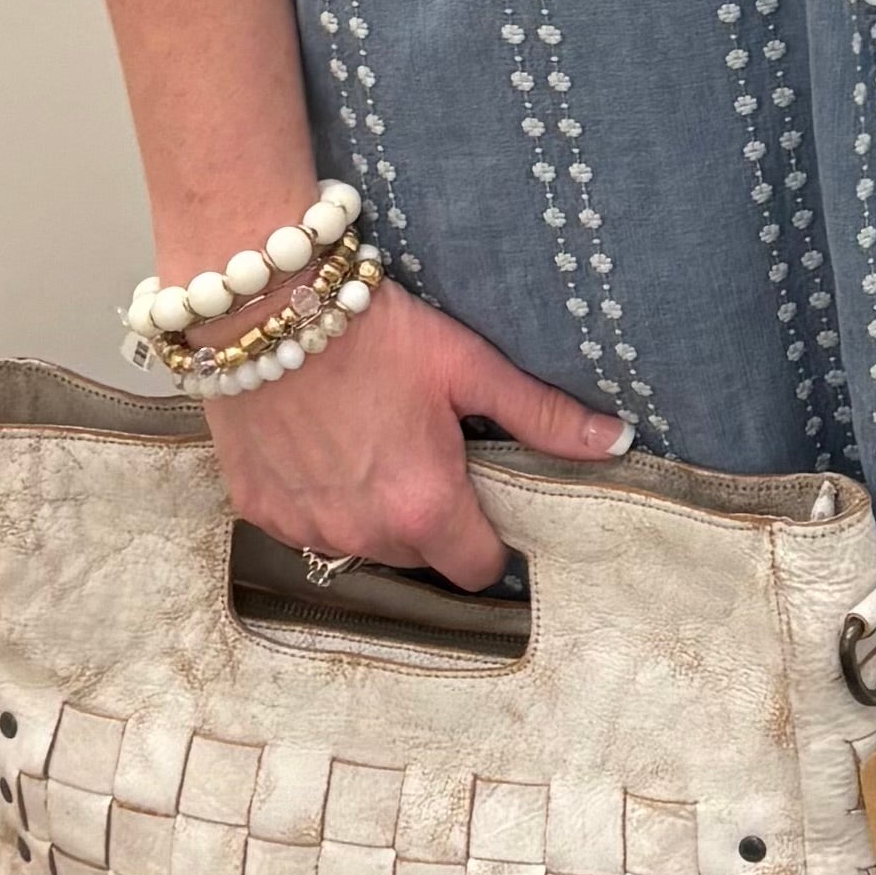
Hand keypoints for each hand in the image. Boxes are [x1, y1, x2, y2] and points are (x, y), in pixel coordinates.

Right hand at [199, 276, 629, 589]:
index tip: (484, 498)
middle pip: (419, 557)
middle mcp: (363, 533)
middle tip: (426, 453)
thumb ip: (543, 416)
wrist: (263, 305)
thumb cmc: (374, 331)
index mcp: (425, 507)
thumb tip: (617, 443)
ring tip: (371, 443)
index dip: (489, 538)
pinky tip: (322, 446)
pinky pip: (306, 527)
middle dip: (431, 519)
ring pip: (360, 545)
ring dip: (372, 513)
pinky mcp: (258, 510)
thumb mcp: (468, 366)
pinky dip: (319, 501)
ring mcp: (305, 527)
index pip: (478, 569)